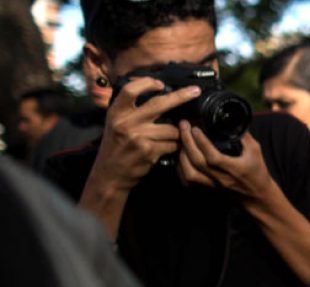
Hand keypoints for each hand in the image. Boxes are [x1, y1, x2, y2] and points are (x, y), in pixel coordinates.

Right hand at [93, 78, 201, 192]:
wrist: (109, 174)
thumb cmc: (116, 147)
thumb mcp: (115, 124)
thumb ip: (130, 110)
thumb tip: (156, 94)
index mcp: (116, 113)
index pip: (130, 90)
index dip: (147, 83)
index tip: (160, 84)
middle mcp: (126, 123)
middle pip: (159, 104)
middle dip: (181, 96)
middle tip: (195, 91)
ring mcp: (138, 137)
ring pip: (172, 129)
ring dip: (179, 133)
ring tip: (175, 136)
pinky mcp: (149, 151)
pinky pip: (173, 144)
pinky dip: (176, 146)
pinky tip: (172, 148)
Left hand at [175, 122, 276, 200]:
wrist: (257, 196)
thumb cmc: (258, 173)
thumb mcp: (255, 151)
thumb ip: (244, 136)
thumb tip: (232, 121)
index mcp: (234, 169)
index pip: (213, 157)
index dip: (202, 142)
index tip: (195, 128)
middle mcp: (221, 178)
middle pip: (197, 162)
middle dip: (186, 142)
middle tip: (183, 126)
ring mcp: (212, 185)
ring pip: (189, 173)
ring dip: (182, 155)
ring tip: (181, 140)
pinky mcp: (208, 188)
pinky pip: (188, 181)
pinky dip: (181, 168)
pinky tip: (181, 157)